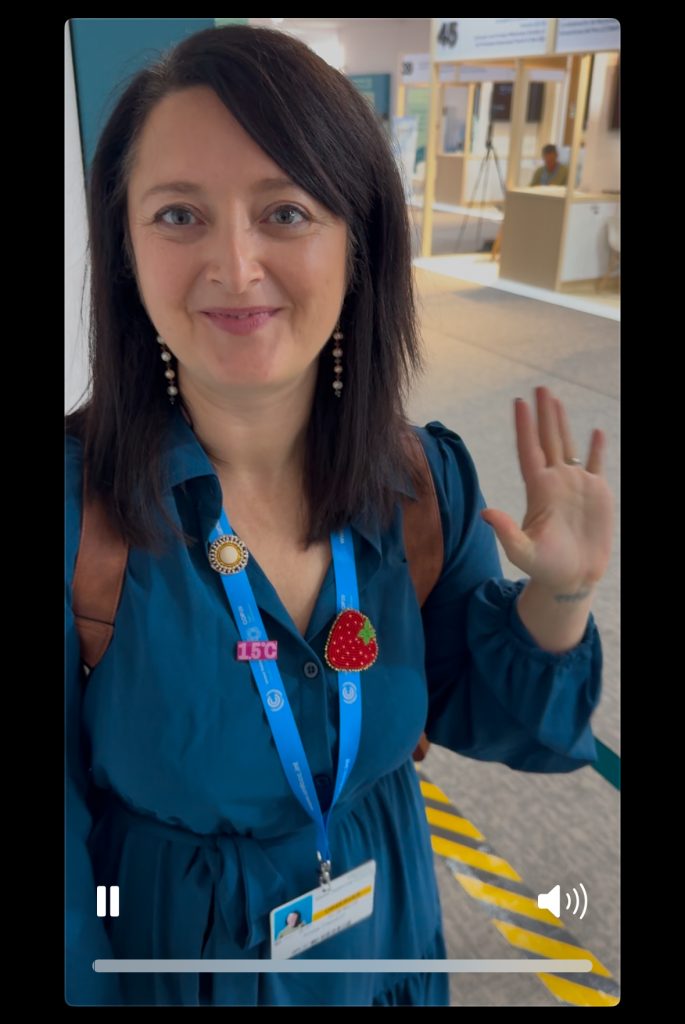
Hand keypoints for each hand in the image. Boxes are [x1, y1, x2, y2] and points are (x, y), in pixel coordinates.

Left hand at [480, 387, 613, 594]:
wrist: (571, 577)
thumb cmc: (544, 567)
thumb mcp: (522, 551)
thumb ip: (506, 532)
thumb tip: (485, 513)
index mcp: (538, 490)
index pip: (529, 450)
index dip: (524, 426)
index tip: (519, 402)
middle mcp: (555, 481)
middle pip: (547, 440)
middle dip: (543, 414)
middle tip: (539, 387)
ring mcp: (575, 484)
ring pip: (567, 445)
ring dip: (562, 422)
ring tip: (556, 399)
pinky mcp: (596, 493)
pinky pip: (596, 463)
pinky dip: (596, 447)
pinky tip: (596, 431)